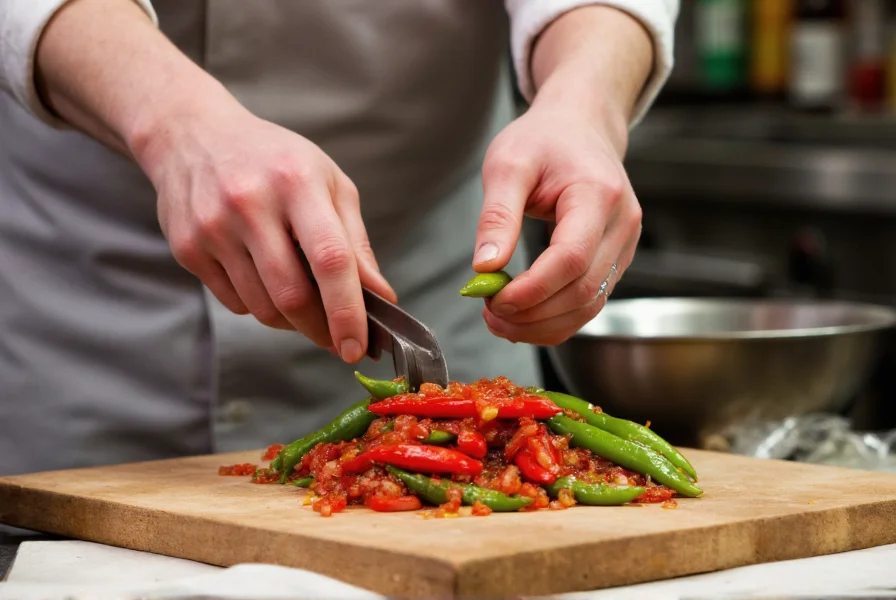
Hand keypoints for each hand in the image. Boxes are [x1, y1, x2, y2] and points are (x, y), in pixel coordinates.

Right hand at [139, 103, 395, 361]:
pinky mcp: (187, 248)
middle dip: (320, 329)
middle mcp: (250, 203)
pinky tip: (264, 279)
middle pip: (292, 296)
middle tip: (336, 340)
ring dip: (290, 321)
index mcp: (297, 182)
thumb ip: (355, 242)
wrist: (193, 134)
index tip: (357, 346)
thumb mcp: (328, 182)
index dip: (347, 311)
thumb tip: (380, 297)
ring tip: (302, 302)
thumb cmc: (275, 161)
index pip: (330, 260)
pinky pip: (234, 303)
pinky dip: (258, 306)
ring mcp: (213, 227)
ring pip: (261, 308)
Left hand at [472, 105, 640, 345]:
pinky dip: (555, 318)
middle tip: (488, 313)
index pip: (570, 258)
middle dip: (532, 313)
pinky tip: (521, 315)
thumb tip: (485, 268)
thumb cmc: (543, 140)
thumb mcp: (508, 164)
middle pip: (582, 290)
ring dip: (542, 324)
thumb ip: (497, 216)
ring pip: (588, 305)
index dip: (532, 289)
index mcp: (599, 195)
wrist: (580, 127)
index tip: (493, 300)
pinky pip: (588, 302)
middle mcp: (622, 224)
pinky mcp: (615, 261)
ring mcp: (625, 246)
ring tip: (499, 318)